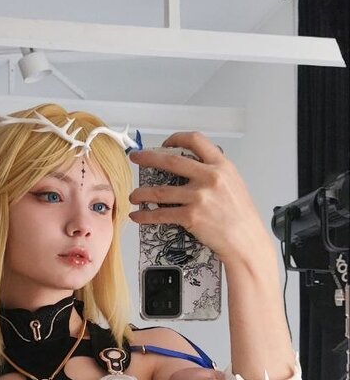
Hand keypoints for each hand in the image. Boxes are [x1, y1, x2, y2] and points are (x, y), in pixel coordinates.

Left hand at [128, 131, 272, 264]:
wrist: (246, 240)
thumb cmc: (242, 216)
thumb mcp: (233, 183)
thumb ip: (214, 172)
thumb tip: (194, 167)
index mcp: (221, 165)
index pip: (195, 140)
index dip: (176, 138)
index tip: (165, 144)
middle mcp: (209, 177)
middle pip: (170, 161)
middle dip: (148, 158)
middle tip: (136, 158)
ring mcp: (199, 197)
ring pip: (160, 191)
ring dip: (142, 193)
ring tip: (133, 196)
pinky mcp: (191, 216)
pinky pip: (162, 214)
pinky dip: (146, 216)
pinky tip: (138, 216)